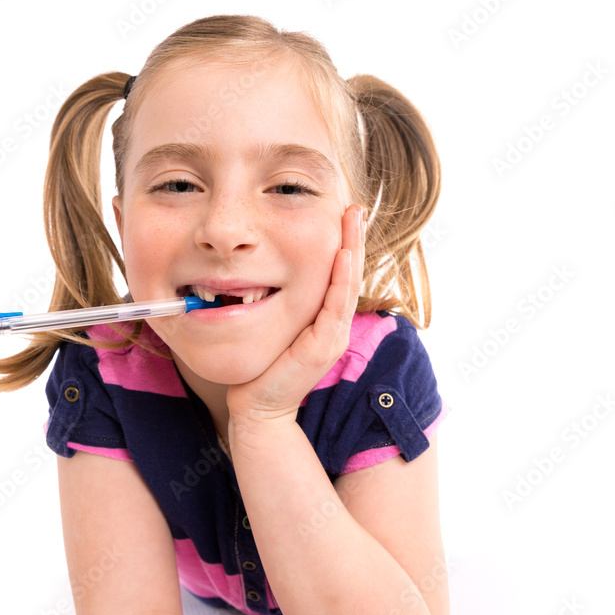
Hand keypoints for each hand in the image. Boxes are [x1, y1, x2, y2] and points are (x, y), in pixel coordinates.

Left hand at [226, 203, 366, 423]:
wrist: (258, 407)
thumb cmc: (263, 366)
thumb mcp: (276, 326)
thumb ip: (280, 303)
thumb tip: (263, 273)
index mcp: (326, 320)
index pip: (340, 274)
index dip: (345, 243)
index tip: (344, 214)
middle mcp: (335, 325)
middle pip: (350, 273)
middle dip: (354, 238)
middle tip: (356, 207)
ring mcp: (333, 336)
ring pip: (348, 284)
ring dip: (352, 249)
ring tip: (354, 220)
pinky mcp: (323, 347)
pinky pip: (335, 306)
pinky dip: (341, 279)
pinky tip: (342, 255)